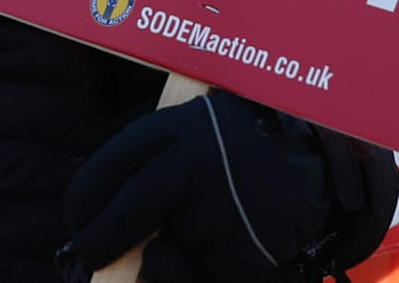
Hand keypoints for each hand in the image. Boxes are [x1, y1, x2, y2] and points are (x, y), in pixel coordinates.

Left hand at [64, 93, 330, 282]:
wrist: (321, 161)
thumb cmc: (247, 147)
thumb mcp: (199, 132)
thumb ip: (158, 163)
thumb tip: (113, 220)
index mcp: (177, 130)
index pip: (110, 167)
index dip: (84, 199)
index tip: (77, 217)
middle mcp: (192, 165)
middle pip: (123, 213)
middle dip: (98, 241)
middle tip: (91, 254)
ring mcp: (217, 211)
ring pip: (161, 257)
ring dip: (155, 265)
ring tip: (162, 256)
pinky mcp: (241, 251)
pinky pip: (204, 275)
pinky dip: (201, 273)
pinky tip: (221, 252)